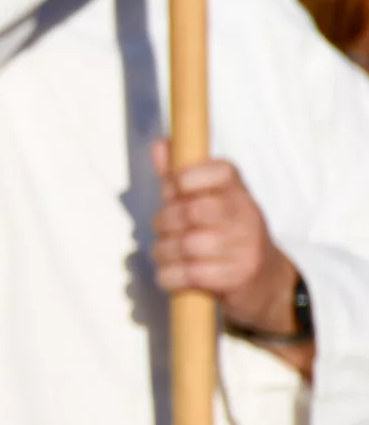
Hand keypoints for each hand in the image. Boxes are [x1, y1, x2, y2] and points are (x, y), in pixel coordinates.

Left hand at [151, 143, 302, 340]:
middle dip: (164, 222)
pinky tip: (173, 274)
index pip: (219, 170)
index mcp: (238, 192)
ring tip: (167, 253)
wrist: (264, 280)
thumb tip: (161, 143)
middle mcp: (247, 215)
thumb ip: (180, 176)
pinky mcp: (239, 276)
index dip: (184, 179)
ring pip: (186, 245)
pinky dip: (170, 276)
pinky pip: (189, 274)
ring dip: (163, 252)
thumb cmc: (224, 235)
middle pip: (192, 211)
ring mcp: (246, 247)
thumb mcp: (208, 202)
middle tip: (164, 229)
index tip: (171, 191)